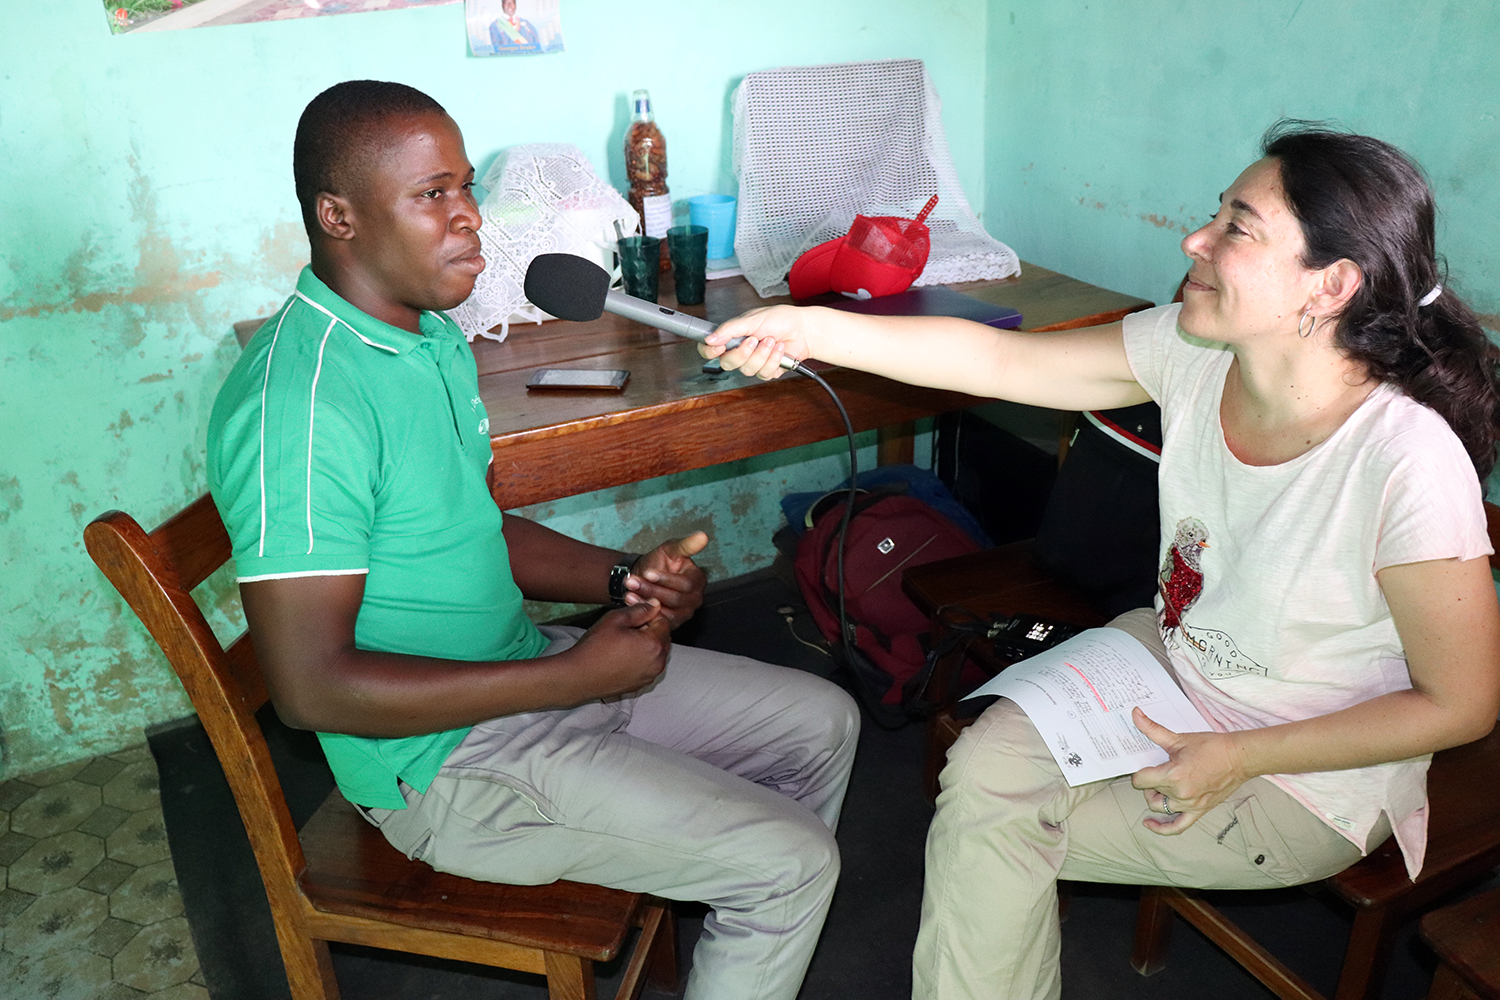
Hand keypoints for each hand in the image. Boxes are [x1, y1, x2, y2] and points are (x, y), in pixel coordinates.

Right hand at [561, 601, 671, 699]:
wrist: (578, 676)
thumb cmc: (595, 647)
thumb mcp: (616, 619)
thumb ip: (640, 610)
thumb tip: (655, 604)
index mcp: (655, 645)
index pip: (664, 621)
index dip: (649, 615)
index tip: (632, 618)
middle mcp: (658, 663)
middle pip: (663, 638)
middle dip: (650, 630)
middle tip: (627, 629)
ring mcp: (650, 676)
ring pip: (656, 653)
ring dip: (646, 645)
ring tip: (624, 643)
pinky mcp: (641, 685)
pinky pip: (648, 667)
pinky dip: (641, 660)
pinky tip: (622, 657)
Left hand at [624, 532, 708, 626]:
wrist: (643, 575)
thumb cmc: (659, 561)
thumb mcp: (670, 549)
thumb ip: (686, 545)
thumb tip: (703, 536)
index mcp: (698, 580)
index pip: (686, 584)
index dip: (666, 579)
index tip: (648, 572)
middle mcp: (696, 599)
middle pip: (675, 599)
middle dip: (651, 589)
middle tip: (632, 581)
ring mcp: (685, 613)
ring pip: (667, 611)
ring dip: (645, 600)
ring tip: (629, 590)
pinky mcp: (673, 623)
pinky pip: (659, 621)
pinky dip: (644, 611)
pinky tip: (631, 600)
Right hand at [700, 305, 814, 379]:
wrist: (803, 329)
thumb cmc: (780, 319)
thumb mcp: (751, 319)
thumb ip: (729, 329)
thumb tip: (710, 338)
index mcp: (732, 337)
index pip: (709, 350)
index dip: (709, 351)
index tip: (719, 347)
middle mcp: (740, 351)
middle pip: (727, 364)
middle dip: (742, 353)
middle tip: (754, 340)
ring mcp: (754, 363)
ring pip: (747, 370)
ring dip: (762, 354)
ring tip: (771, 340)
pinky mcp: (767, 371)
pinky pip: (764, 373)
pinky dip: (774, 360)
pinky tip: (779, 349)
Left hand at [1129, 707, 1248, 834]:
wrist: (1238, 758)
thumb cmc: (1211, 747)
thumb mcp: (1179, 738)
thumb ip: (1153, 729)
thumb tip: (1135, 714)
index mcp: (1173, 776)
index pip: (1140, 780)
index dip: (1138, 773)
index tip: (1144, 767)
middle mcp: (1180, 794)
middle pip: (1149, 793)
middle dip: (1149, 783)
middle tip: (1156, 771)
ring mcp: (1190, 805)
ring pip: (1160, 808)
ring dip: (1156, 798)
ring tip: (1161, 786)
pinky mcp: (1199, 811)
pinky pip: (1177, 827)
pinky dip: (1162, 828)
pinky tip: (1150, 824)